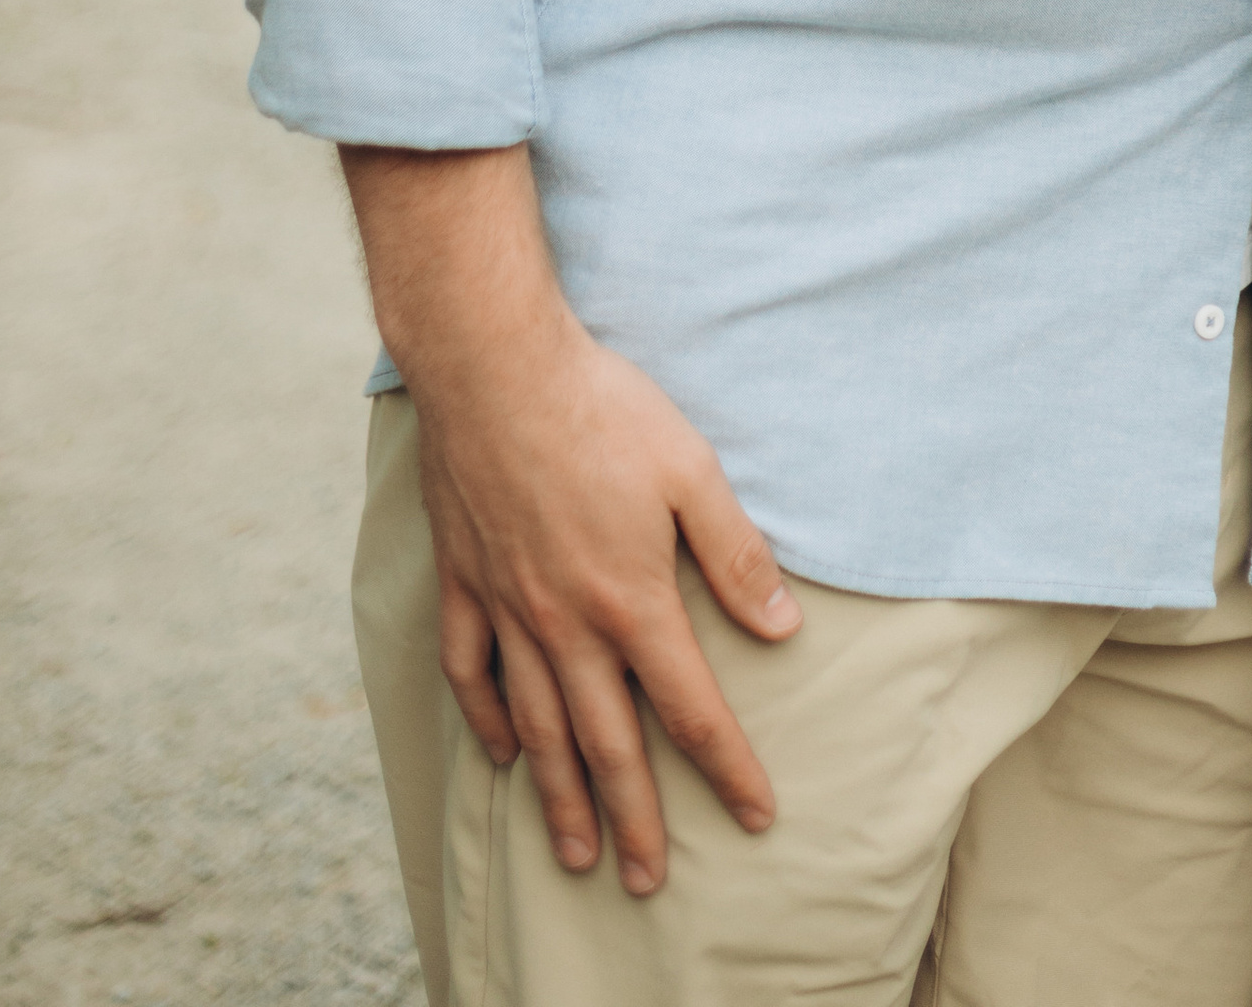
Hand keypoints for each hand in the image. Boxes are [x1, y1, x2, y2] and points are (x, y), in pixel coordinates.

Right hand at [341, 146, 798, 895]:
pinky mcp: (466, 583)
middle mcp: (567, 624)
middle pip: (609, 744)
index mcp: (633, 601)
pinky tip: (506, 752)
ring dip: (561, 796)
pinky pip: (474, 673)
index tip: (757, 813)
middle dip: (636, 818)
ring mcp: (509, 609)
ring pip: (539, 728)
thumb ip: (737, 557)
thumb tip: (784, 629)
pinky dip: (489, 721)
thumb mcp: (692, 472)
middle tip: (648, 882)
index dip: (728, 768)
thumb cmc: (605, 410)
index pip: (692, 709)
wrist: (497, 368)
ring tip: (578, 853)